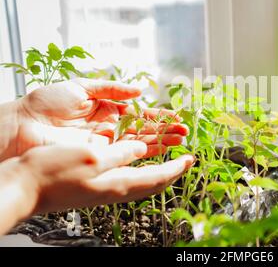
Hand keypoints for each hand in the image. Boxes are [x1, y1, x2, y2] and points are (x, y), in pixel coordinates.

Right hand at [0, 141, 193, 234]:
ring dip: (159, 168)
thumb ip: (120, 153)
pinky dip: (142, 168)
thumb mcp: (90, 157)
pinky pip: (129, 178)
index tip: (191, 158)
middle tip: (185, 158)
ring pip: (143, 181)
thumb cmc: (53, 172)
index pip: (158, 178)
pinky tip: (138, 160)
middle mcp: (116, 189)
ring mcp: (106, 190)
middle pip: (154, 183)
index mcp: (118, 183)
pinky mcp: (97, 186)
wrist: (25, 187)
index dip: (177, 168)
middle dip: (173, 170)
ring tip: (168, 156)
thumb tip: (141, 148)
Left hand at [2, 78, 187, 160]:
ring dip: (160, 141)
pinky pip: (125, 153)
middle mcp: (110, 126)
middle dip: (165, 130)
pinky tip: (159, 149)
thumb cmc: (47, 102)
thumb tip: (139, 91)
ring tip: (180, 140)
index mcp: (106, 109)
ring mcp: (106, 142)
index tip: (176, 117)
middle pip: (144, 129)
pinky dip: (144, 152)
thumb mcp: (81, 86)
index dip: (158, 116)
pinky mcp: (99, 153)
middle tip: (185, 132)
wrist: (23, 123)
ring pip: (139, 142)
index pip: (139, 114)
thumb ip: (111, 88)